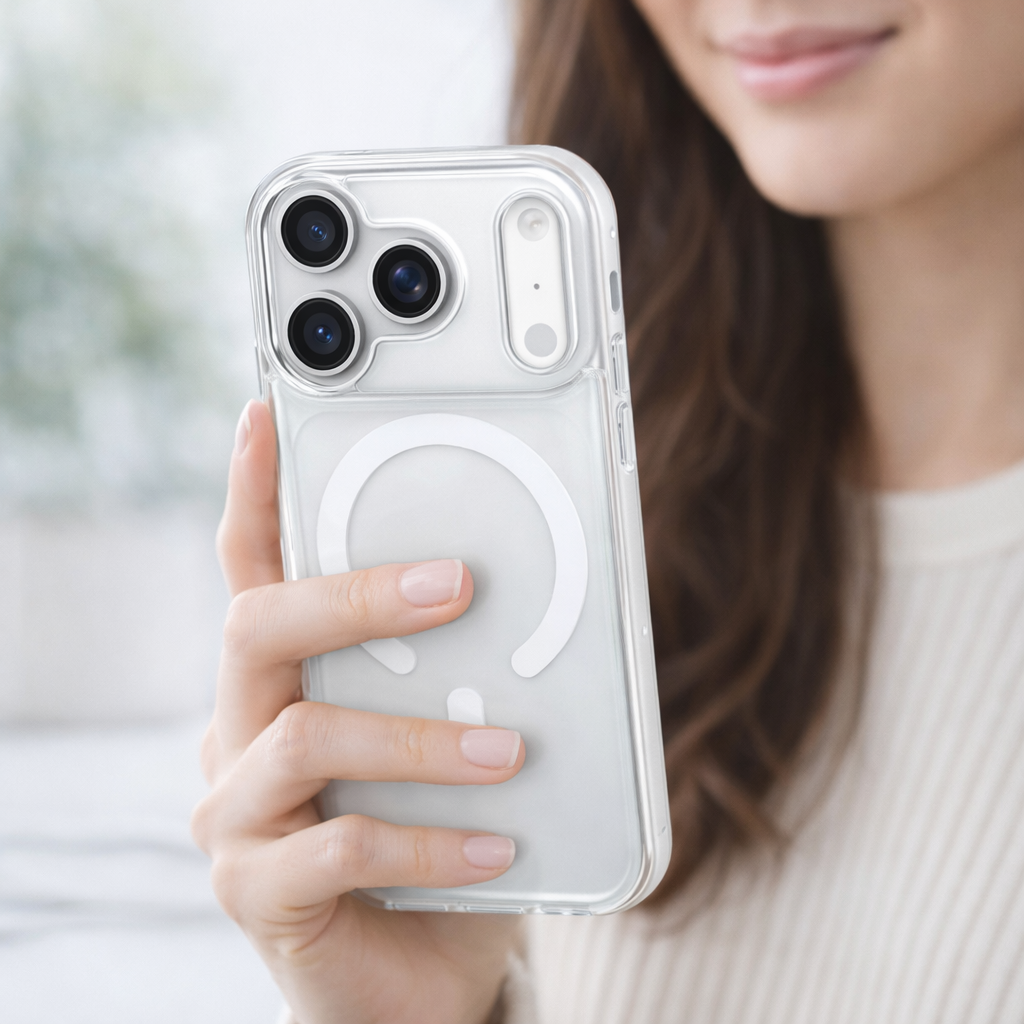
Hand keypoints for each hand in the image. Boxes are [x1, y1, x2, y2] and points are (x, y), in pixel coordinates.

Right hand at [191, 400, 524, 1023]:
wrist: (410, 972)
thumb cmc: (430, 834)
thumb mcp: (441, 741)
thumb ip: (457, 678)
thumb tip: (538, 609)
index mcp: (280, 681)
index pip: (251, 569)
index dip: (254, 491)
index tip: (268, 415)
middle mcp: (236, 732)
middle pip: (258, 627)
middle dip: (355, 595)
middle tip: (453, 584)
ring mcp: (233, 814)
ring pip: (308, 736)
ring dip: (421, 741)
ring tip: (509, 751)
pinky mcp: (255, 890)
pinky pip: (343, 845)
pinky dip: (430, 842)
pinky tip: (495, 846)